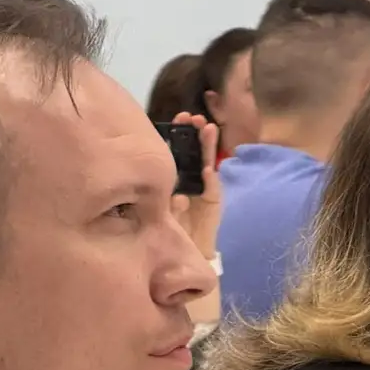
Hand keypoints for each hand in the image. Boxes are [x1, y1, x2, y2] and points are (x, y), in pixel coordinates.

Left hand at [166, 110, 221, 259]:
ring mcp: (203, 188)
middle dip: (196, 134)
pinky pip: (212, 190)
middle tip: (195, 118)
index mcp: (174, 175)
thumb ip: (158, 195)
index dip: (179, 134)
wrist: (184, 251)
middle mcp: (189, 178)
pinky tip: (206, 170)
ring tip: (208, 129)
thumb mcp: (157, 207)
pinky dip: (210, 180)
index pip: (178, 150)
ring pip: (206, 164)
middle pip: (194, 151)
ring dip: (208, 147)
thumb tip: (159, 186)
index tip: (178, 118)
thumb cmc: (167, 227)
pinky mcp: (213, 202)